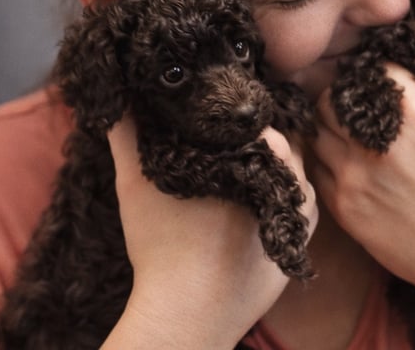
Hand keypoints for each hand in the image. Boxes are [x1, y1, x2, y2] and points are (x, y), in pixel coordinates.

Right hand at [102, 117, 317, 348]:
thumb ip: (127, 135)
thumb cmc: (161, 246)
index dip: (242, 123)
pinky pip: (299, 212)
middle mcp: (282, 184)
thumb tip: (116, 102)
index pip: (261, 125)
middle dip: (260, 146)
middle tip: (230, 153)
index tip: (220, 128)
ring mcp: (294, 217)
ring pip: (293, 178)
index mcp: (251, 158)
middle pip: (281, 150)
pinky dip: (281, 203)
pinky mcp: (295, 245)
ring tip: (241, 179)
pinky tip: (254, 207)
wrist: (186, 313)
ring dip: (274, 173)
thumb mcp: (135, 183)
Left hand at [311, 49, 414, 292]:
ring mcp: (353, 176)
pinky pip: (315, 166)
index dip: (376, 67)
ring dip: (328, 123)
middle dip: (344, 93)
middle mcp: (375, 141)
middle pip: (332, 96)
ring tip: (347, 126)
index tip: (383, 74)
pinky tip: (343, 157)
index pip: (372, 68)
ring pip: (316, 129)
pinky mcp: (343, 206)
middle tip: (358, 100)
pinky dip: (324, 156)